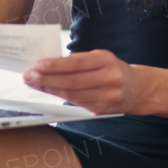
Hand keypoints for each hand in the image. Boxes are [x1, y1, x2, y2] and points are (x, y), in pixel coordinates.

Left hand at [22, 49, 144, 114]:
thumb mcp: (100, 57)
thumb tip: (47, 64)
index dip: (54, 65)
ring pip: (71, 94)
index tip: (36, 65)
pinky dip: (60, 96)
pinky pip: (76, 103)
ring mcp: (106, 96)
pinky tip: (49, 91)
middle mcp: (108, 78)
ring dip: (49, 89)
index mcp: (106, 60)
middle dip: (46, 79)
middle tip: (28, 76)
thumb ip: (78, 61)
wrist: (138, 89)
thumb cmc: (113, 69)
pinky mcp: (102, 109)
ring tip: (34, 83)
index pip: (75, 64)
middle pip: (71, 81)